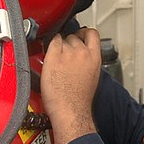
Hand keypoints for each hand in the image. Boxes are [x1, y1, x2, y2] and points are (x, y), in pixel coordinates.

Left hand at [41, 28, 101, 143]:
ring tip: (56, 59)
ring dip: (59, 46)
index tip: (80, 34)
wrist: (70, 110)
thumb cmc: (79, 100)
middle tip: (64, 54)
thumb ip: (88, 62)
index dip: (84, 32)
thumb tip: (82, 57)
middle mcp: (82, 53)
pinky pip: (51, 43)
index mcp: (94, 58)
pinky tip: (49, 56)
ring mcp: (67, 54)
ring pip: (62, 39)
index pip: (92, 34)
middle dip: (69, 43)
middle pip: (74, 36)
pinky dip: (49, 47)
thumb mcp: (92, 77)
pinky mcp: (53, 57)